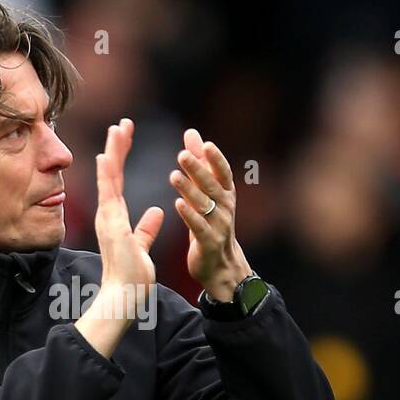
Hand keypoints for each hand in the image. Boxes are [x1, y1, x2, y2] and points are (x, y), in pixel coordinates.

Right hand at [93, 118, 164, 302]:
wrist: (123, 295)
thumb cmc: (131, 277)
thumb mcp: (142, 246)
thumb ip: (146, 228)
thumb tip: (156, 211)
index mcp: (115, 218)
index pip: (118, 181)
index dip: (121, 158)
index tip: (125, 137)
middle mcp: (108, 214)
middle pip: (112, 174)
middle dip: (117, 148)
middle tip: (123, 123)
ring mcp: (108, 218)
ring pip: (109, 179)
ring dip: (112, 153)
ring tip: (117, 129)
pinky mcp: (112, 225)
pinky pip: (109, 196)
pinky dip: (106, 176)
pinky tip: (107, 156)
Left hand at [169, 129, 251, 300]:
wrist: (220, 266)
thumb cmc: (211, 223)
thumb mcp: (206, 192)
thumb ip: (199, 163)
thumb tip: (191, 133)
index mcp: (226, 195)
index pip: (223, 173)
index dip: (216, 159)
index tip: (206, 144)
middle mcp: (226, 208)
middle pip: (212, 186)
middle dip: (198, 170)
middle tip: (182, 155)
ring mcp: (219, 226)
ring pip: (205, 205)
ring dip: (190, 190)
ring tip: (173, 176)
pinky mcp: (209, 243)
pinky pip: (199, 227)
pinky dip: (189, 216)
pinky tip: (177, 204)